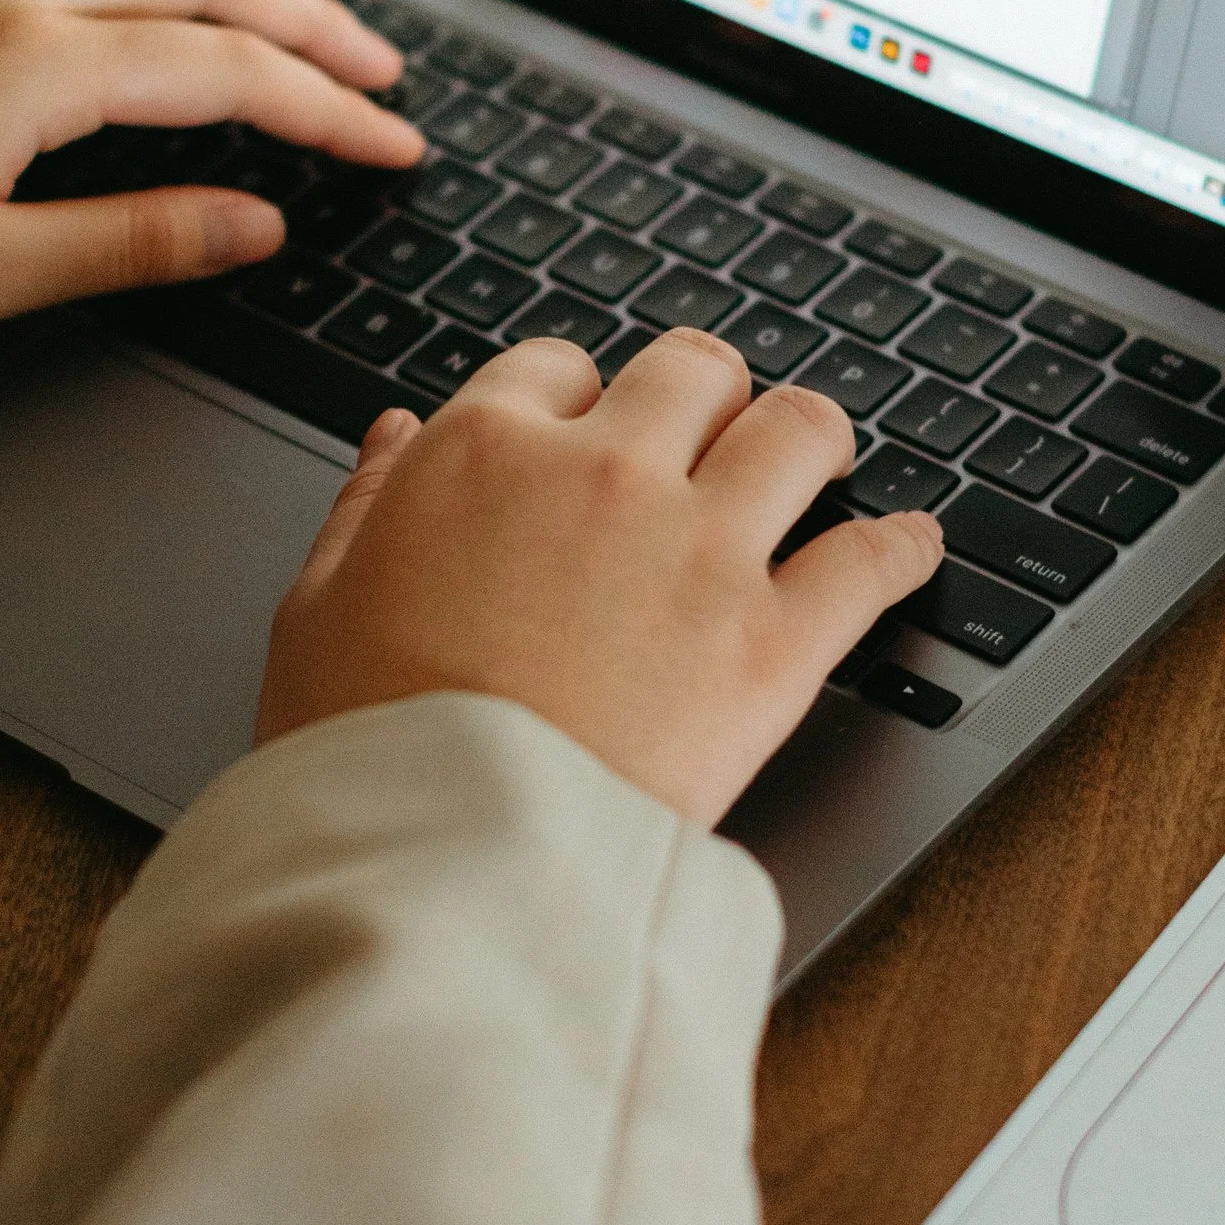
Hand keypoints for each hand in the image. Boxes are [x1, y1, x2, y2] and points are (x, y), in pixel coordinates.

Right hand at [257, 330, 946, 826]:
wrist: (444, 858)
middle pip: (692, 372)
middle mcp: (602, 474)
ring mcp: (699, 550)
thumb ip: (364, 507)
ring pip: (798, 430)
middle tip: (714, 428)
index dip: (574, 394)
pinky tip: (911, 547)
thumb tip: (394, 438)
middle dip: (705, 394)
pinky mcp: (774, 641)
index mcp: (482, 454)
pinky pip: (870, 560)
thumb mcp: (313, 609)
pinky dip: (902, 548)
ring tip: (820, 458)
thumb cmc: (366, 750)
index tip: (586, 427)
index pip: (552, 366)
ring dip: (810, 437)